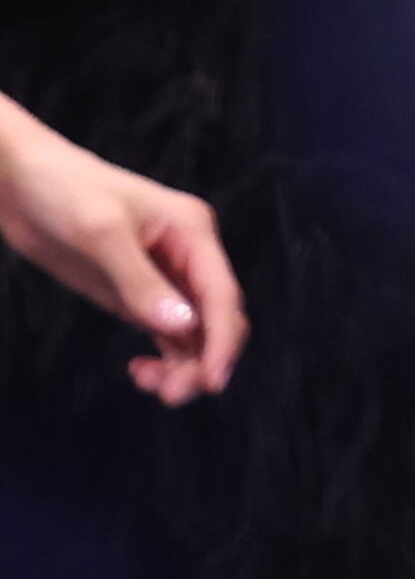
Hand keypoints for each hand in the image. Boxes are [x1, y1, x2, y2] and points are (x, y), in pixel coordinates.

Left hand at [0, 92, 244, 403]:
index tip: (211, 383)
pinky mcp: (137, 292)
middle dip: (205, 358)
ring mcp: (163, 275)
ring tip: (150, 386)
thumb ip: (141, 282)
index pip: (222, 293)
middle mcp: (188, 255)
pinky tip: (139, 370)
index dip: (224, 340)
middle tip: (170, 394)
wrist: (26, 184)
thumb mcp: (103, 235)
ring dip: (185, 365)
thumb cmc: (67, 195)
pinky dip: (165, 358)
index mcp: (193, 231)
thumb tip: (182, 327)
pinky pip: (168, 332)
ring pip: (196, 330)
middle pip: (217, 316)